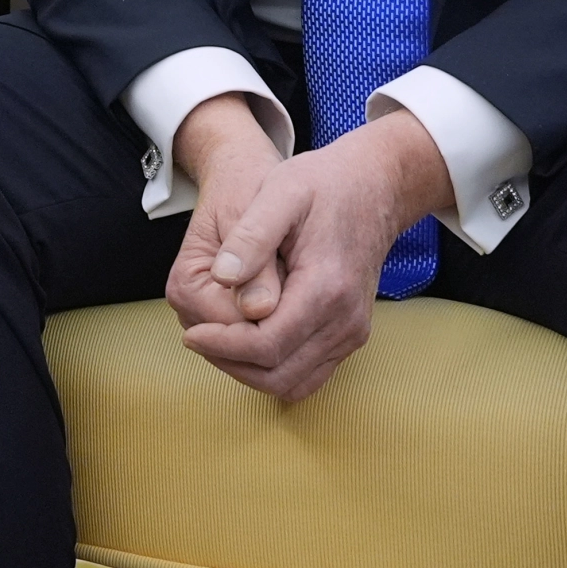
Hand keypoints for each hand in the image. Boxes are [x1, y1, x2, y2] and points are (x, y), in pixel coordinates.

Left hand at [176, 110, 451, 404]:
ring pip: (293, 382)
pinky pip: (308, 373)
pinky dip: (272, 368)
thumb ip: (251, 236)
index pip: (267, 345)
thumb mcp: (281, 192)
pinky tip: (245, 342)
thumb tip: (221, 277)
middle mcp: (345, 321)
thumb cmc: (326, 184)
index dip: (223, 345)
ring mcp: (352, 333)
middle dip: (230, 362)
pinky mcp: (350, 334)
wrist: (376, 187)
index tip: (190, 333)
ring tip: (216, 341)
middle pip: (279, 374)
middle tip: (197, 338)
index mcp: (327, 288)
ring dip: (249, 371)